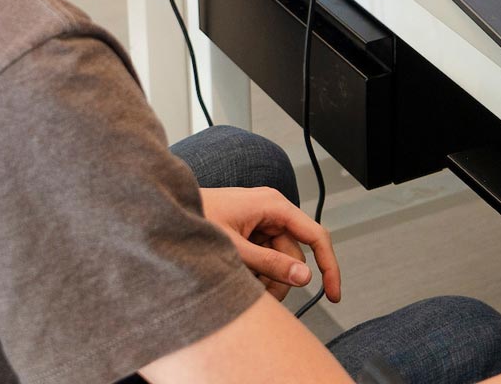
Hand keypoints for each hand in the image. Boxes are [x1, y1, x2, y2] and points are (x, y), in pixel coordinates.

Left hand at [200, 187, 341, 303]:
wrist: (166, 212)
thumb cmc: (196, 217)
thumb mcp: (234, 248)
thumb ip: (270, 263)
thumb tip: (304, 277)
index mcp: (274, 205)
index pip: (316, 236)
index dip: (329, 266)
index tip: (333, 295)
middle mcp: (272, 212)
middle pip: (294, 257)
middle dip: (279, 281)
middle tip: (258, 294)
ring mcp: (262, 223)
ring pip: (279, 263)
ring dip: (264, 279)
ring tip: (239, 281)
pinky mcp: (252, 233)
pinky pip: (265, 260)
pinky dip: (254, 273)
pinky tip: (236, 274)